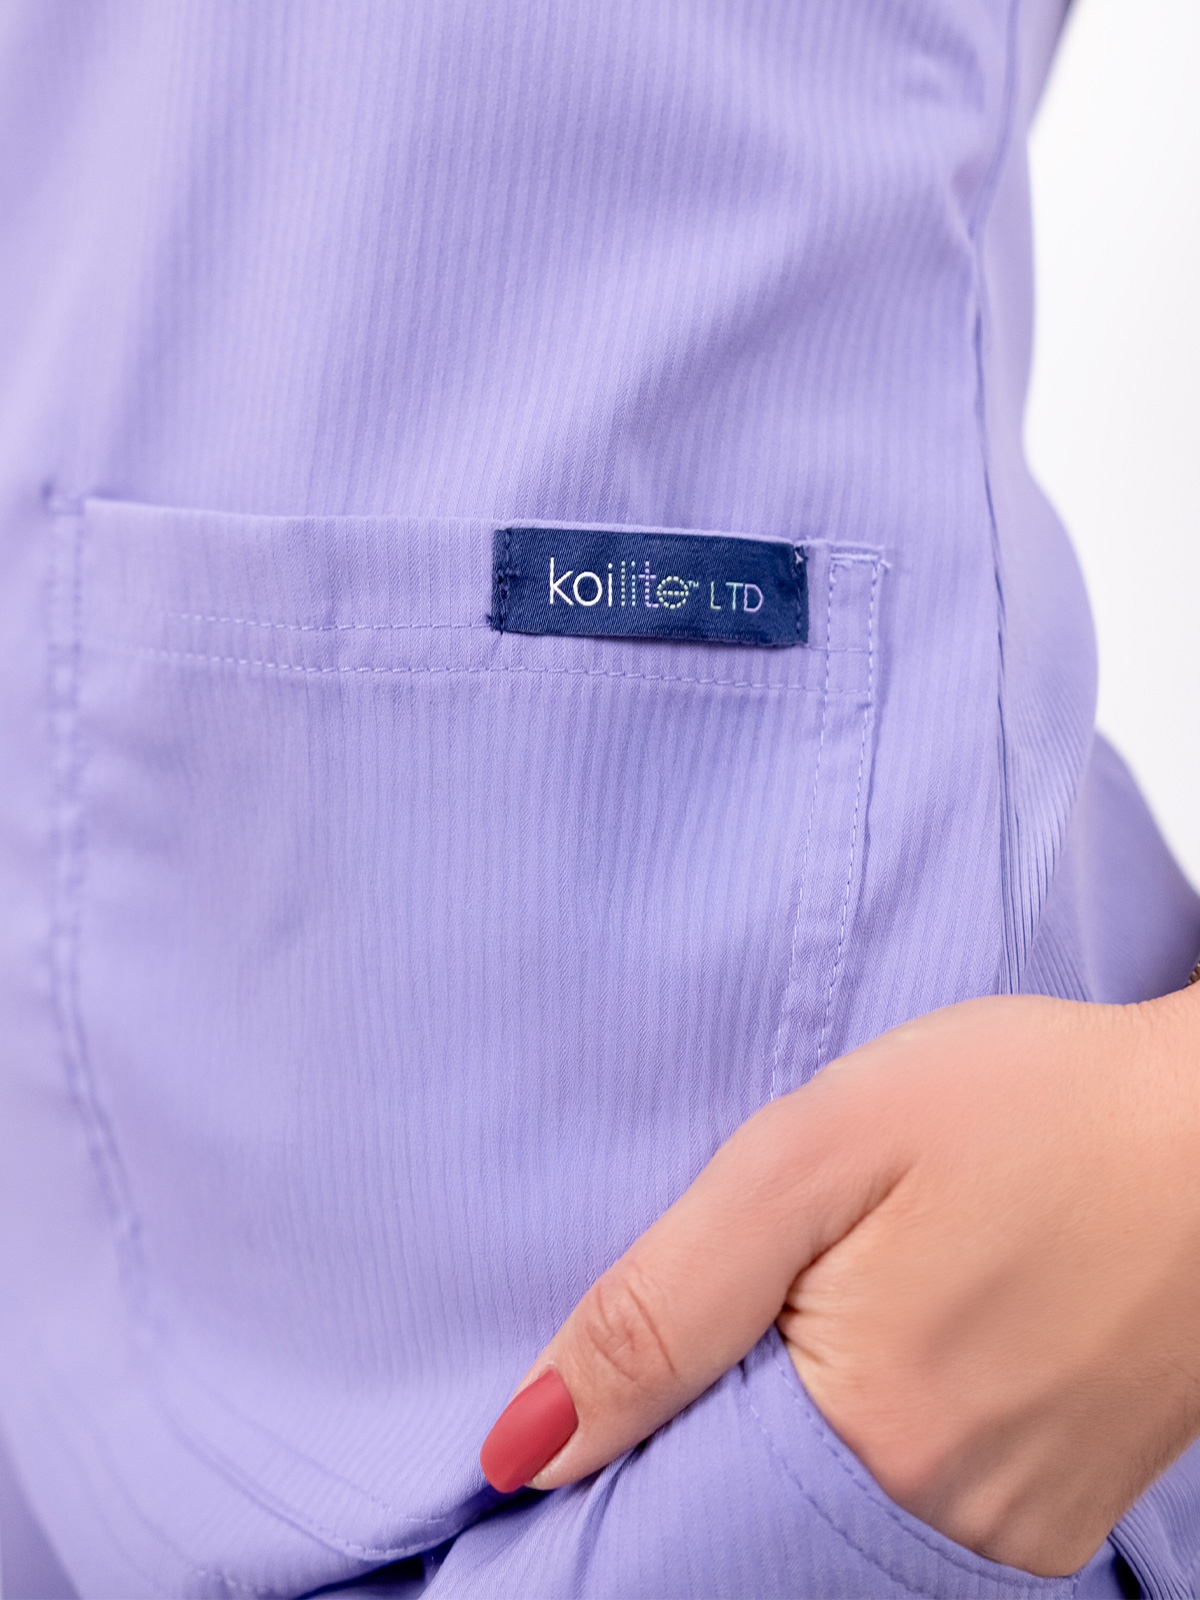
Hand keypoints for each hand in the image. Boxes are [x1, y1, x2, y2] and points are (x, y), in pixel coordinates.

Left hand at [478, 988, 1199, 1575]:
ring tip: (844, 1300)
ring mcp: (1019, 1532)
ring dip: (805, 1425)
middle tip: (768, 1289)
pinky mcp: (1063, 1513)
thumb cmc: (1028, 1108)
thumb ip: (665, 1303)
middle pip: (753, 1510)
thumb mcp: (816, 1156)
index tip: (639, 1353)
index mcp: (874, 1440)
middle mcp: (950, 1524)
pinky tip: (908, 1338)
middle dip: (717, 1419)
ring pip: (835, 1511)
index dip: (632, 1426)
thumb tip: (522, 1444)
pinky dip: (882, 1439)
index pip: (672, 1498)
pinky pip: (921, 1509)